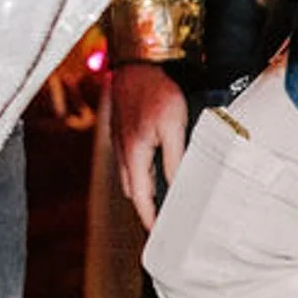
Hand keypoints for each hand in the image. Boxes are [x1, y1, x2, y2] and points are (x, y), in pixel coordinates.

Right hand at [110, 63, 189, 231]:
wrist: (137, 63)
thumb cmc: (157, 91)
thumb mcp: (173, 126)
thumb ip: (174, 158)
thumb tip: (176, 186)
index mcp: (134, 154)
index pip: (141, 197)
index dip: (149, 218)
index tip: (158, 234)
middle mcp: (123, 152)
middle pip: (134, 192)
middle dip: (146, 209)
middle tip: (165, 222)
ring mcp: (120, 141)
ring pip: (131, 177)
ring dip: (144, 191)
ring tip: (164, 202)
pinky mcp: (123, 132)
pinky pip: (131, 162)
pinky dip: (142, 174)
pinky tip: (157, 172)